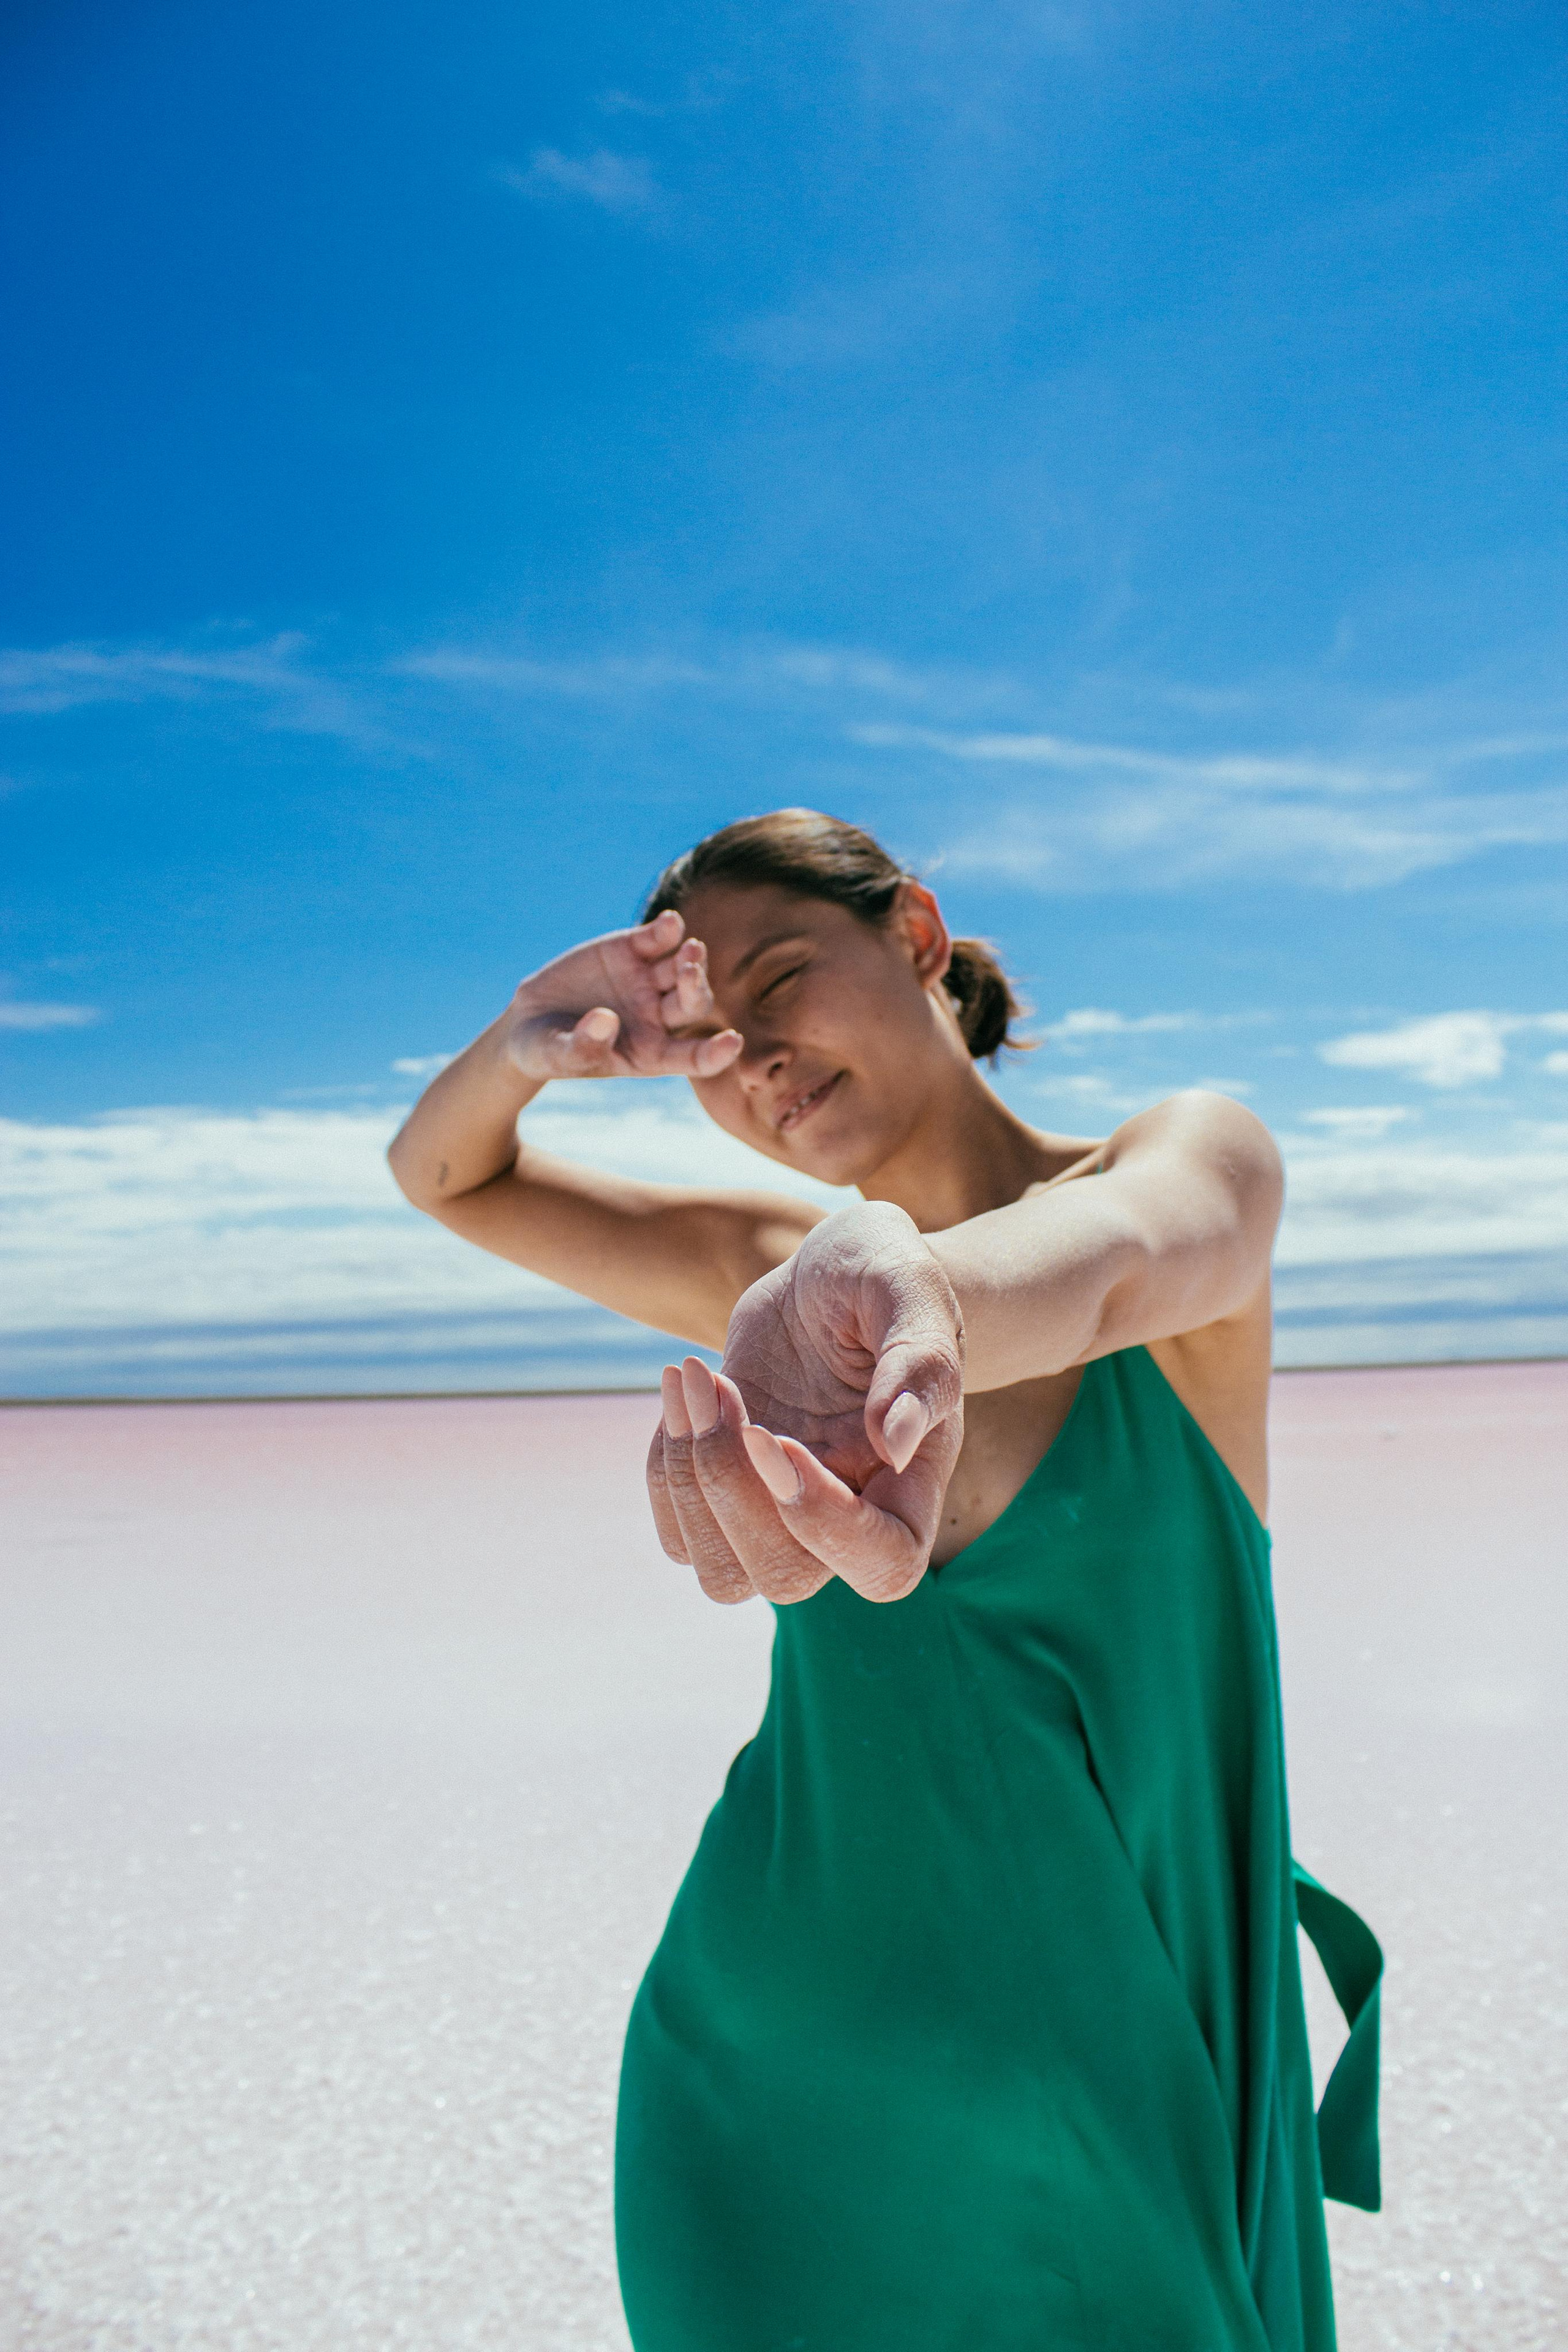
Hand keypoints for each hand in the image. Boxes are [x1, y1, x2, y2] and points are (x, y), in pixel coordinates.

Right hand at [501, 908, 742, 1083]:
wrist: (530, 1019)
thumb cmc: (549, 1050)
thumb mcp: (558, 1056)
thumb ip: (583, 1045)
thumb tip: (605, 1020)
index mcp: (651, 1054)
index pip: (693, 1057)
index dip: (715, 1053)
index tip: (733, 1042)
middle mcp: (658, 1017)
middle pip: (694, 1003)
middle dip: (696, 988)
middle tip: (689, 971)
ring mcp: (647, 982)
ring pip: (683, 968)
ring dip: (690, 958)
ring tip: (689, 947)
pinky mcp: (631, 951)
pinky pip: (659, 939)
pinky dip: (667, 930)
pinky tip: (671, 922)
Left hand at [646, 1202, 964, 1605]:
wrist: (834, 1275)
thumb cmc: (884, 1275)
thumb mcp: (910, 1290)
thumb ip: (919, 1362)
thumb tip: (892, 1442)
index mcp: (912, 1482)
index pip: (885, 1565)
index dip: (823, 1524)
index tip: (773, 1436)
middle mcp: (849, 1516)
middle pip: (786, 1579)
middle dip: (730, 1487)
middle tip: (722, 1386)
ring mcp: (783, 1514)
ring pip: (722, 1575)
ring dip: (688, 1479)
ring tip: (697, 1377)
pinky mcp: (730, 1496)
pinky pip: (678, 1535)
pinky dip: (663, 1467)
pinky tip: (687, 1388)